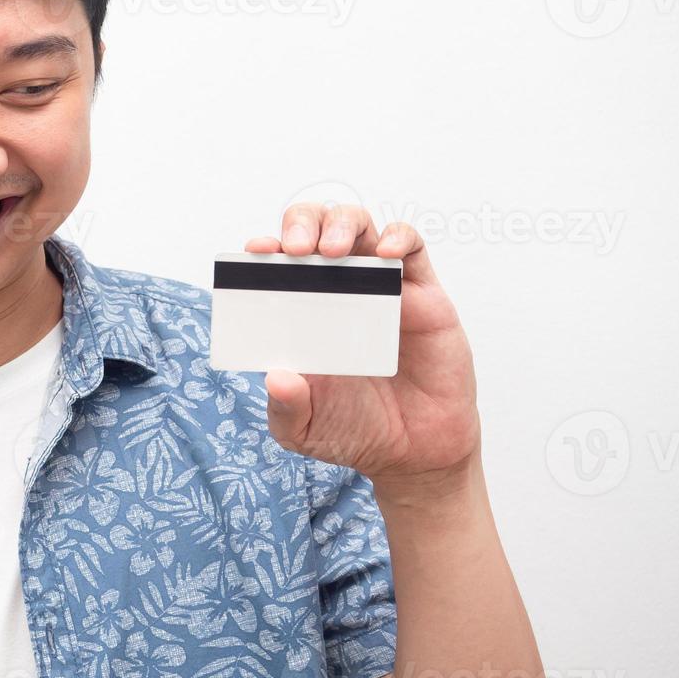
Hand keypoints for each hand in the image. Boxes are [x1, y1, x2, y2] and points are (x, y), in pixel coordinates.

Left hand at [245, 204, 480, 502]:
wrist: (414, 454)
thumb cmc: (354, 430)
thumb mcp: (304, 429)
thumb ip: (286, 407)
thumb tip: (276, 378)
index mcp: (298, 311)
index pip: (276, 262)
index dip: (265, 249)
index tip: (256, 252)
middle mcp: (335, 290)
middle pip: (315, 228)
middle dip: (301, 223)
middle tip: (296, 247)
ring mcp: (378, 287)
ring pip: (360, 225)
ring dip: (343, 223)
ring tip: (331, 251)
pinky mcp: (422, 294)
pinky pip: (412, 247)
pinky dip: (398, 238)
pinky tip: (384, 254)